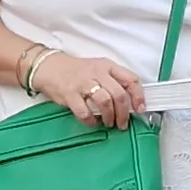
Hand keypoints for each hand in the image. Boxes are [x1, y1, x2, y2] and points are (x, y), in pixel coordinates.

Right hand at [29, 50, 145, 127]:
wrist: (50, 67)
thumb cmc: (77, 71)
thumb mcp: (99, 69)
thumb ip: (114, 82)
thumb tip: (130, 103)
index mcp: (107, 66)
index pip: (130, 79)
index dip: (138, 96)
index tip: (140, 109)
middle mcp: (97, 73)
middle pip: (119, 94)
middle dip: (124, 113)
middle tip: (123, 123)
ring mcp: (83, 83)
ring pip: (105, 101)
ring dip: (110, 116)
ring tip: (109, 123)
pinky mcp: (70, 94)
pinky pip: (85, 111)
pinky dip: (91, 120)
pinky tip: (93, 122)